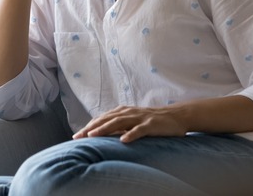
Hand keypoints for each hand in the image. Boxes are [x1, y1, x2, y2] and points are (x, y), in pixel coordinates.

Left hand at [73, 105, 187, 142]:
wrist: (176, 116)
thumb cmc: (152, 121)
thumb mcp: (133, 122)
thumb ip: (119, 126)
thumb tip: (102, 134)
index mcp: (123, 111)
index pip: (103, 118)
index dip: (89, 126)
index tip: (77, 135)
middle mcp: (129, 112)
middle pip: (107, 119)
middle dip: (91, 127)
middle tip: (79, 136)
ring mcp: (140, 118)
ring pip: (119, 122)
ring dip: (105, 129)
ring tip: (93, 136)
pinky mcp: (151, 124)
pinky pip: (139, 130)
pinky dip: (131, 134)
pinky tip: (123, 140)